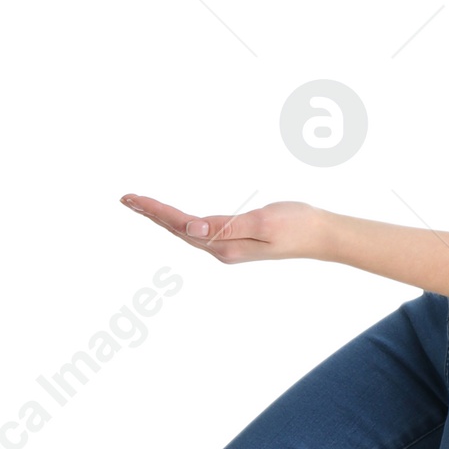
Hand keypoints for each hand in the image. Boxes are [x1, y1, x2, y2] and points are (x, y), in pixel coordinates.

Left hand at [120, 193, 325, 263]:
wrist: (322, 235)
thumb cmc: (297, 224)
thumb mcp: (262, 221)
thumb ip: (227, 225)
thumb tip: (192, 229)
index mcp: (225, 245)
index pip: (182, 225)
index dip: (155, 211)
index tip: (132, 198)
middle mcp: (222, 249)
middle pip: (178, 230)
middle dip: (151, 214)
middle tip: (126, 198)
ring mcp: (229, 247)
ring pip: (187, 231)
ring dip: (163, 218)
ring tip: (143, 206)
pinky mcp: (236, 241)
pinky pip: (200, 231)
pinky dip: (182, 222)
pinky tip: (177, 219)